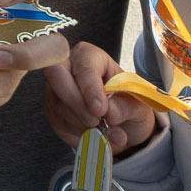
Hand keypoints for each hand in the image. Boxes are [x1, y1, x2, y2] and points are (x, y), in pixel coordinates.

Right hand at [43, 41, 160, 151]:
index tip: (100, 109)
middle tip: (95, 121)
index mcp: (90, 56)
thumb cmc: (128, 104)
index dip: (90, 88)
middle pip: (56, 76)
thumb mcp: (137, 104)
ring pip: (59, 104)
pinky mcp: (52, 111)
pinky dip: (79, 133)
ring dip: (83, 123)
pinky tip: (95, 133)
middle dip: (76, 103)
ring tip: (106, 131)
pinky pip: (59, 122)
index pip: (84, 66)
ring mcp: (56, 90)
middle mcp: (68, 68)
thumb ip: (125, 106)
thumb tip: (109, 114)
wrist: (124, 125)